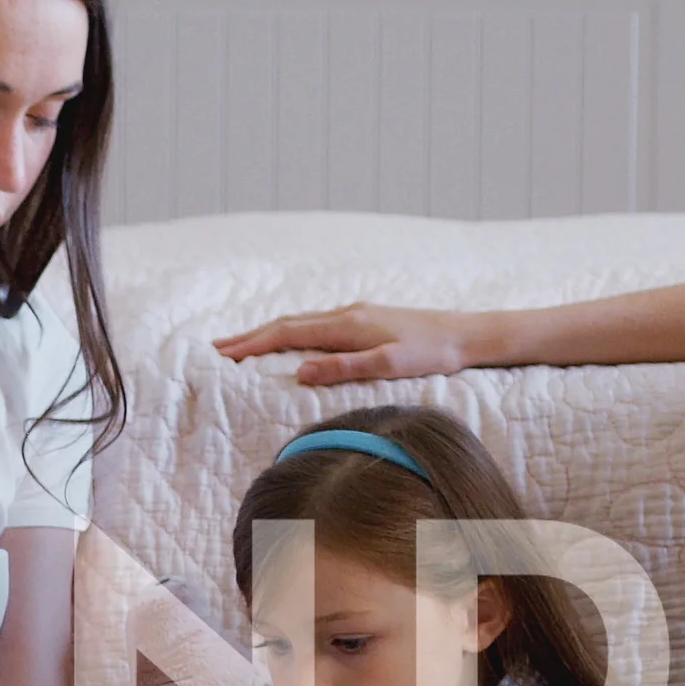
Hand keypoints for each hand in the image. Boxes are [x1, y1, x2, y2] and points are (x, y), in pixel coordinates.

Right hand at [210, 303, 477, 386]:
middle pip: (286, 324)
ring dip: (268, 332)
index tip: (222, 356)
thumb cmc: (433, 353)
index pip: (286, 334)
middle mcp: (347, 313)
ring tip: (243, 345)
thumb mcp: (388, 366)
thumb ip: (343, 368)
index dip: (252, 345)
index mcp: (347, 325)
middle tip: (216, 349)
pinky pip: (316, 324)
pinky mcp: (367, 319)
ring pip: (300, 321)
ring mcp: (356, 314)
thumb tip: (299, 371)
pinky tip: (291, 341)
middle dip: (250, 336)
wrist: (467, 334)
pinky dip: (292, 332)